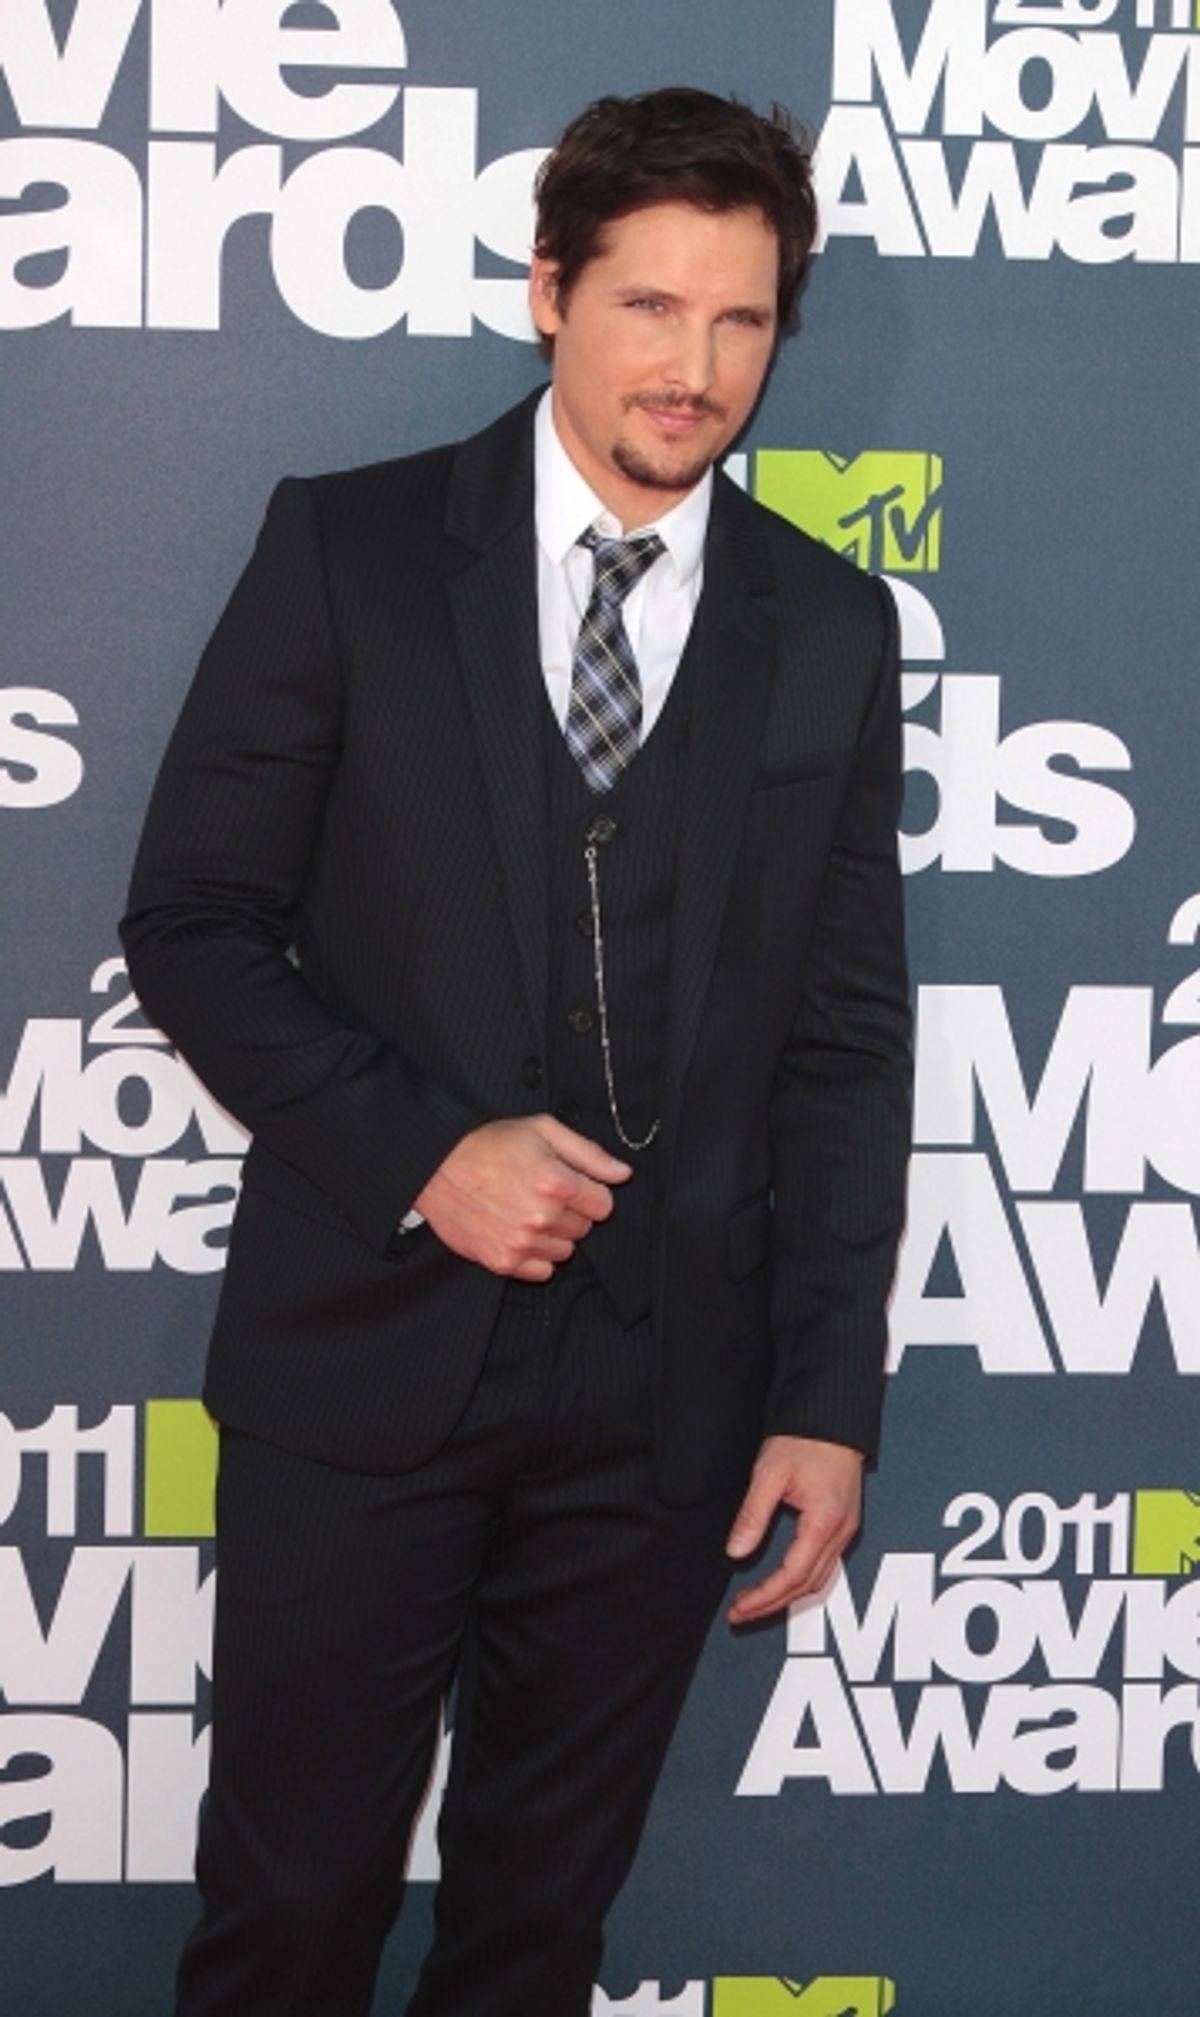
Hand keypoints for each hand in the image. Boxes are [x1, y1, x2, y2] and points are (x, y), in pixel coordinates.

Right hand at [414, 1115, 630, 1280]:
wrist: (434, 1167)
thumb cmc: (487, 1144)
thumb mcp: (541, 1130)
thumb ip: (588, 1153)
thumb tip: (622, 1174)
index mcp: (556, 1182)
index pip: (604, 1205)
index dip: (589, 1192)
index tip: (569, 1184)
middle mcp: (541, 1216)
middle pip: (584, 1229)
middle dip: (570, 1212)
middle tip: (540, 1193)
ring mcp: (521, 1243)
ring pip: (564, 1251)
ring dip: (552, 1235)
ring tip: (525, 1211)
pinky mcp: (502, 1262)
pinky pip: (541, 1271)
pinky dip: (535, 1256)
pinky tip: (517, 1232)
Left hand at [725, 1435, 863, 1624]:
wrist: (832, 1418)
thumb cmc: (804, 1439)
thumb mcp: (769, 1473)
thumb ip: (753, 1515)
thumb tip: (736, 1552)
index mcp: (825, 1522)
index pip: (792, 1576)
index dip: (764, 1597)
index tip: (739, 1607)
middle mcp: (842, 1532)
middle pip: (808, 1586)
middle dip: (772, 1604)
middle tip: (740, 1612)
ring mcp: (847, 1529)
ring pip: (819, 1580)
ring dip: (787, 1596)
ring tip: (756, 1602)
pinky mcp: (844, 1523)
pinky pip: (825, 1565)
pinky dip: (801, 1580)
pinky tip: (782, 1581)